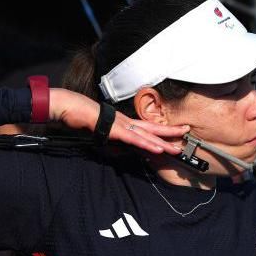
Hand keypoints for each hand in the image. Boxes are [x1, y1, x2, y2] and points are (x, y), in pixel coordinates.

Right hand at [49, 89, 188, 154]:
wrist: (68, 106)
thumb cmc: (80, 116)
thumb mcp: (99, 130)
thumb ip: (110, 137)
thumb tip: (117, 146)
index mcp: (123, 122)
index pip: (146, 128)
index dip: (161, 131)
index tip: (175, 133)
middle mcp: (125, 122)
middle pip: (152, 129)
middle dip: (170, 132)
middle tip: (187, 132)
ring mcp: (120, 125)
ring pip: (146, 135)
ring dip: (163, 142)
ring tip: (178, 148)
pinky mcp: (114, 129)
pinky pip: (133, 139)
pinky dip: (146, 144)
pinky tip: (158, 149)